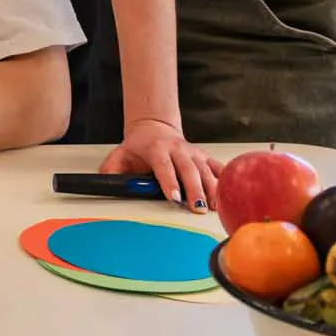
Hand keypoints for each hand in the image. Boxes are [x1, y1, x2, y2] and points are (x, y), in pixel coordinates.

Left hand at [98, 117, 222, 211]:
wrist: (155, 128)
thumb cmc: (138, 146)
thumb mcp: (120, 154)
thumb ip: (111, 169)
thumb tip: (104, 182)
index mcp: (157, 149)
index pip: (164, 166)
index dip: (169, 181)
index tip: (173, 197)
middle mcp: (178, 150)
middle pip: (188, 170)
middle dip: (194, 190)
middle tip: (197, 207)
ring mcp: (193, 152)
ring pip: (206, 170)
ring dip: (212, 189)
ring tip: (215, 206)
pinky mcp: (204, 156)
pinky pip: (218, 167)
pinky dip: (225, 178)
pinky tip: (231, 191)